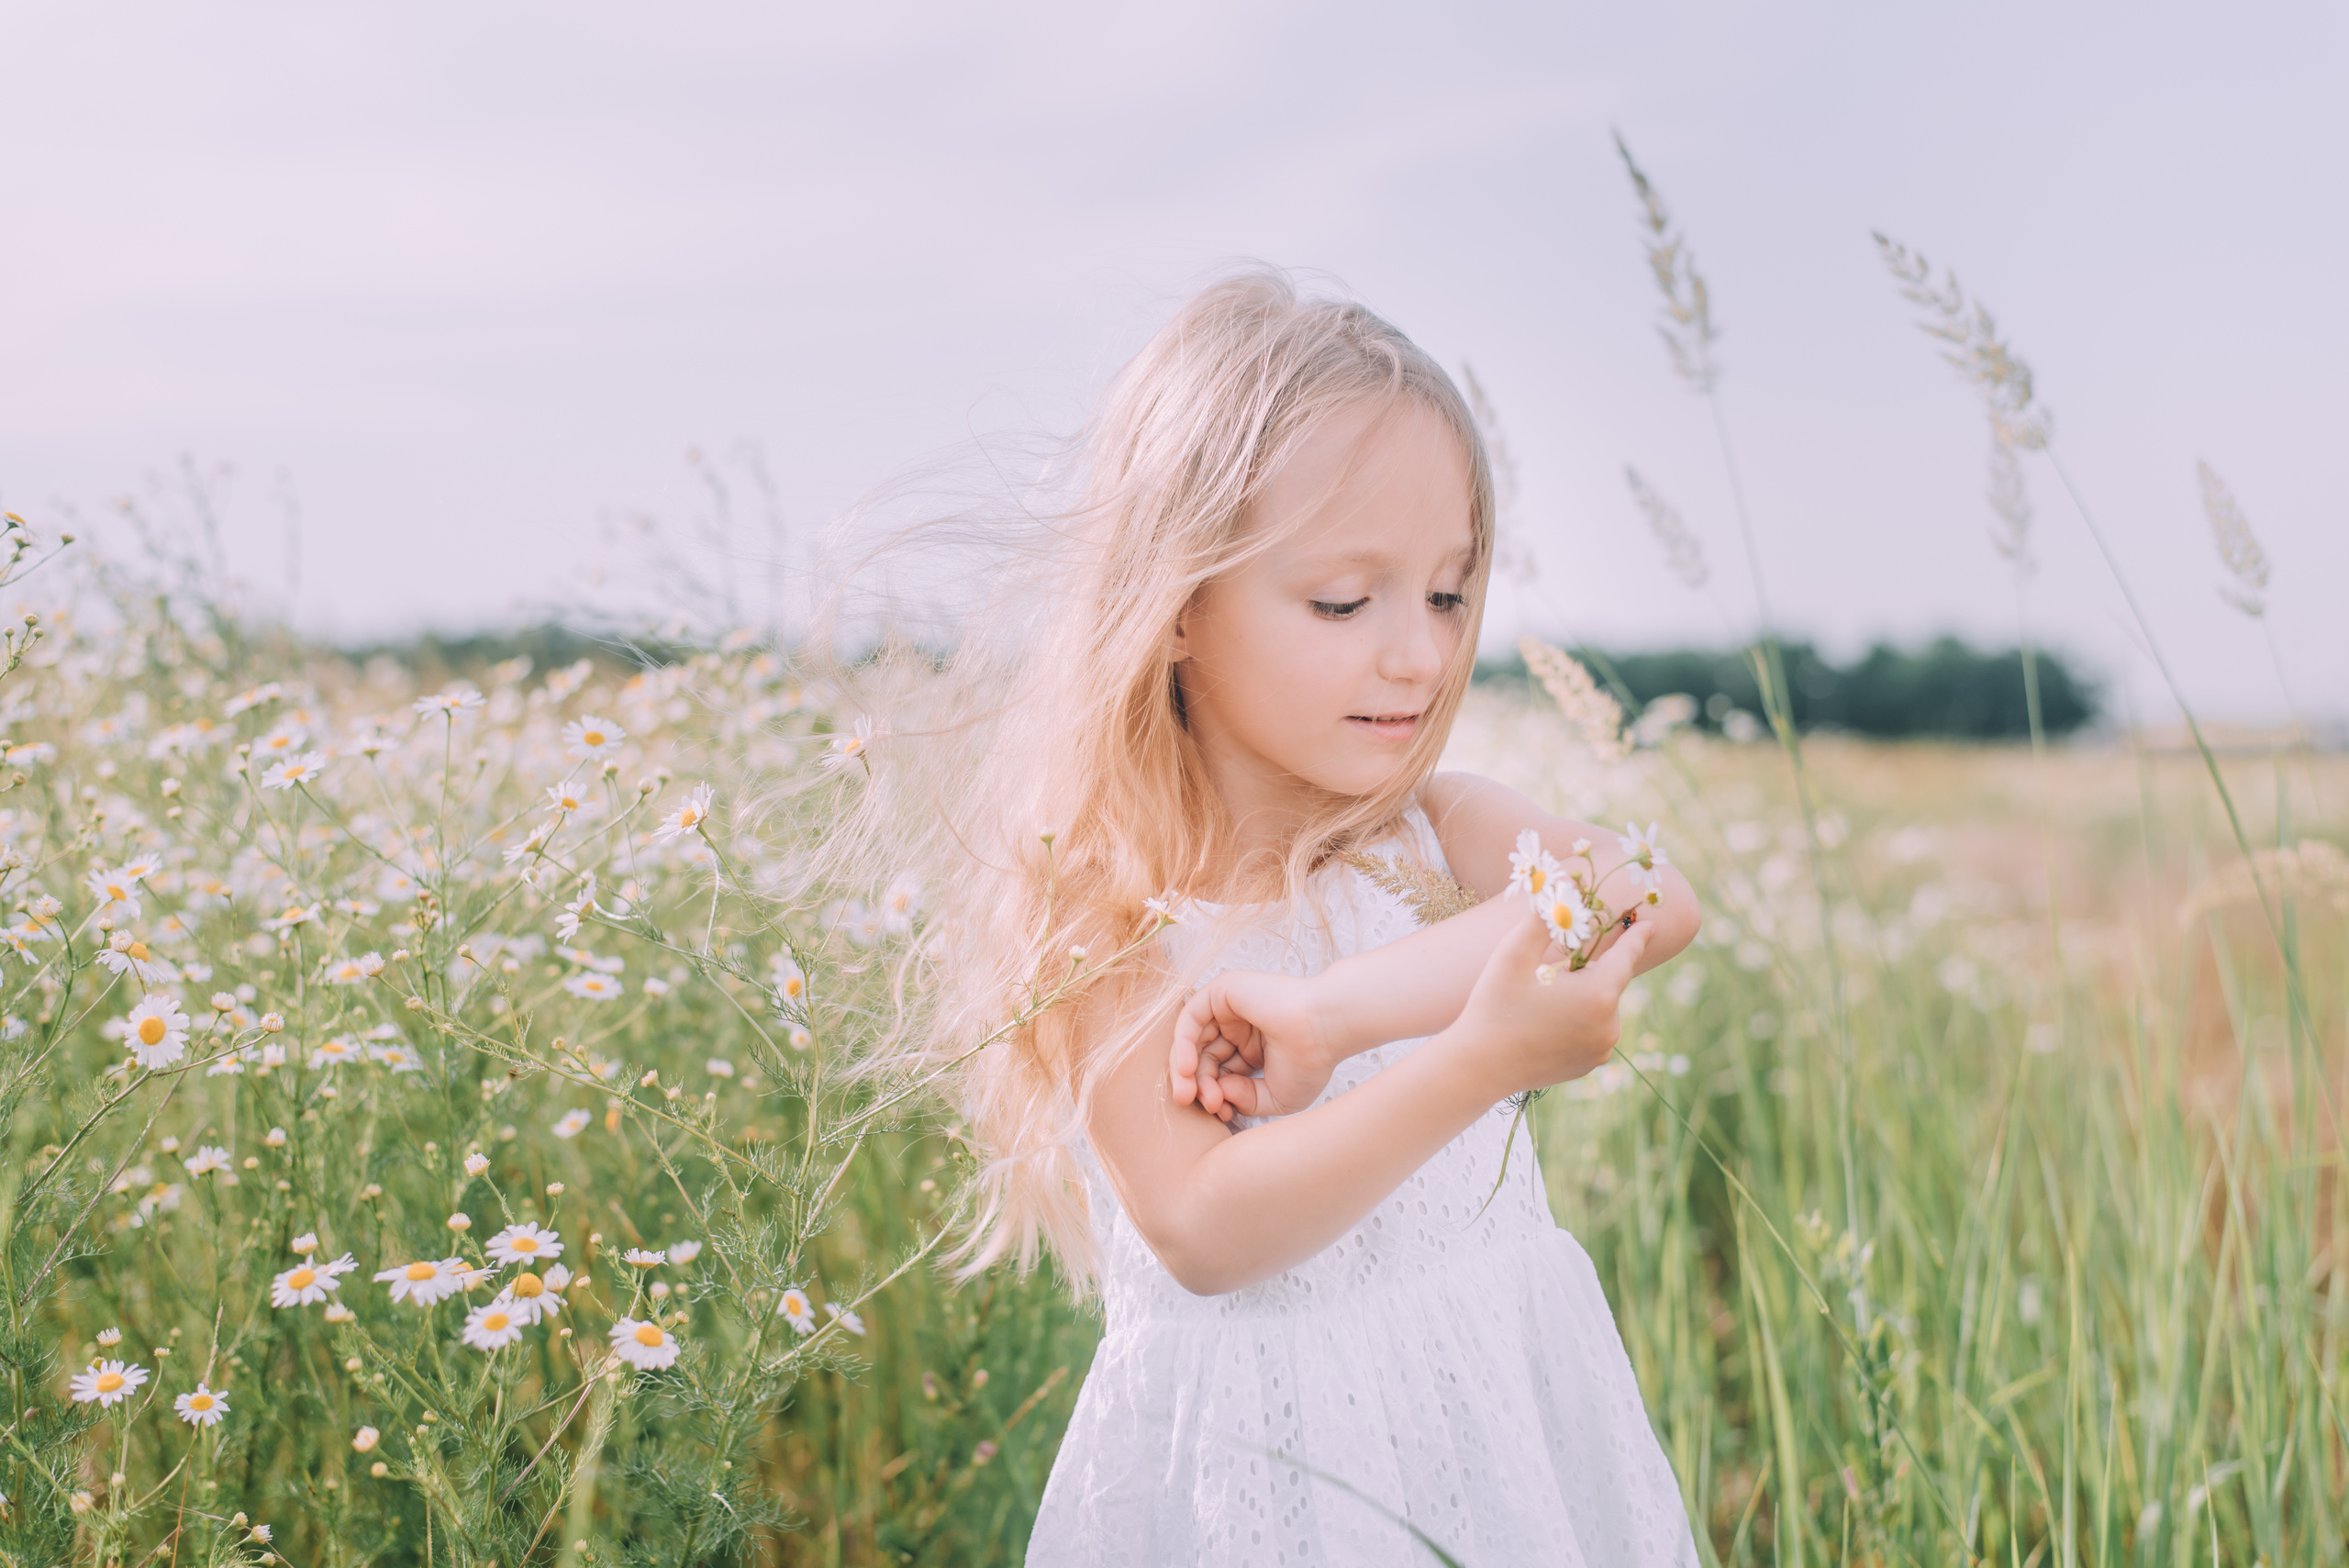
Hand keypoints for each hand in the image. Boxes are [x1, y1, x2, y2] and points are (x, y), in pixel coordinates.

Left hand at [1167, 969, 1340, 1121]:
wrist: (1325, 1030)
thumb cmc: (1312, 1061)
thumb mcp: (1275, 1097)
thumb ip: (1243, 1100)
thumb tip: (1218, 1093)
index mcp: (1253, 1048)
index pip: (1220, 1073)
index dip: (1215, 1095)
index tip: (1222, 1114)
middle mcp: (1239, 1027)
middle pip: (1203, 1058)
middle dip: (1198, 1085)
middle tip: (1201, 1105)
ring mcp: (1230, 1008)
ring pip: (1192, 1041)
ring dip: (1187, 1070)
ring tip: (1190, 1093)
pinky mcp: (1223, 992)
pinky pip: (1190, 1018)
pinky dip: (1182, 1044)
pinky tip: (1188, 1069)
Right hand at [1452, 907, 1654, 1097]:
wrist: (1478, 1068)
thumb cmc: (1493, 1006)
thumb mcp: (1513, 954)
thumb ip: (1545, 917)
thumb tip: (1567, 886)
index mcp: (1598, 994)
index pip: (1626, 956)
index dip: (1638, 936)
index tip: (1652, 923)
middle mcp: (1610, 1025)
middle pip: (1608, 982)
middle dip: (1586, 970)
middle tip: (1546, 975)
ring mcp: (1602, 1049)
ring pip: (1600, 1007)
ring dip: (1582, 996)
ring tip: (1540, 1003)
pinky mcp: (1590, 1064)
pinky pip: (1593, 1030)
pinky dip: (1578, 1020)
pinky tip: (1544, 1024)